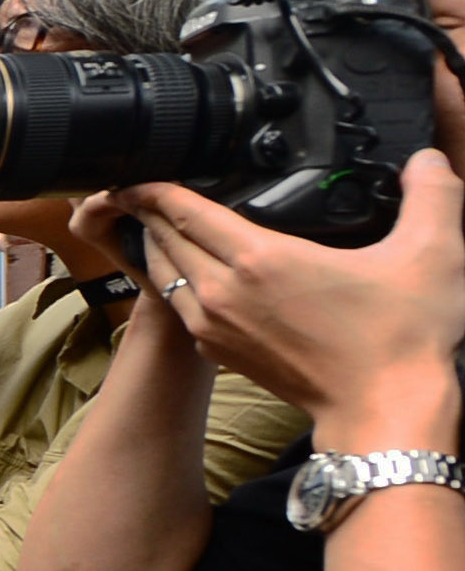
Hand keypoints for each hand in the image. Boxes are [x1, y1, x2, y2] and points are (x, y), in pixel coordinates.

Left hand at [132, 156, 464, 451]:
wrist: (384, 411)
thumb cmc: (401, 340)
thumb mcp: (431, 255)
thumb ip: (432, 196)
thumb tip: (428, 159)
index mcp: (259, 260)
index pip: (185, 211)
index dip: (155, 187)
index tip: (137, 172)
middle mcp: (223, 293)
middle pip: (163, 240)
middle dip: (147, 212)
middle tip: (138, 190)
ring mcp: (215, 327)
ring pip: (163, 275)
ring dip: (156, 247)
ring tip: (156, 224)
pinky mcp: (220, 354)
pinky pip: (180, 308)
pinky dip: (174, 282)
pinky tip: (191, 272)